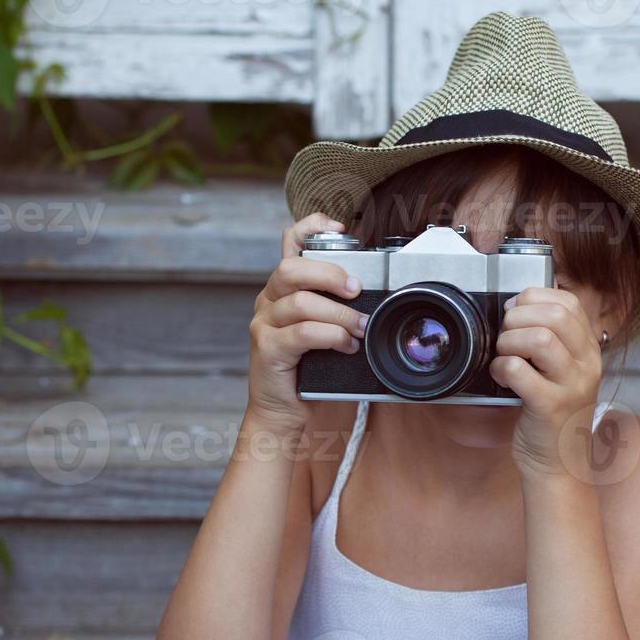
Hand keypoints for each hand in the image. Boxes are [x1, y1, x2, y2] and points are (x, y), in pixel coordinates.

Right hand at [246, 213, 367, 432]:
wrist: (283, 412)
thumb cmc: (308, 371)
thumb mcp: (325, 332)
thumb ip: (337, 309)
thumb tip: (376, 297)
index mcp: (283, 290)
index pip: (288, 243)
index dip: (311, 227)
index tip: (340, 228)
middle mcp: (269, 301)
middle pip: (292, 268)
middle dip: (331, 274)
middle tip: (357, 291)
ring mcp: (264, 324)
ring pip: (301, 302)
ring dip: (339, 314)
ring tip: (359, 329)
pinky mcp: (267, 349)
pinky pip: (302, 333)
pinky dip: (331, 337)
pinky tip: (346, 346)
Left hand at [489, 286, 603, 478]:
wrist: (559, 464)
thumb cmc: (552, 415)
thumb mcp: (562, 371)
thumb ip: (551, 339)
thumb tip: (517, 304)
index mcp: (590, 350)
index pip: (569, 302)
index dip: (534, 298)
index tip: (515, 313)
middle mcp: (587, 364)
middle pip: (555, 314)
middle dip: (518, 318)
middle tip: (507, 337)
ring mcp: (572, 385)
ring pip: (539, 338)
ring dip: (509, 342)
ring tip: (503, 357)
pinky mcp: (550, 406)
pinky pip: (518, 370)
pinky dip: (500, 368)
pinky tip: (500, 378)